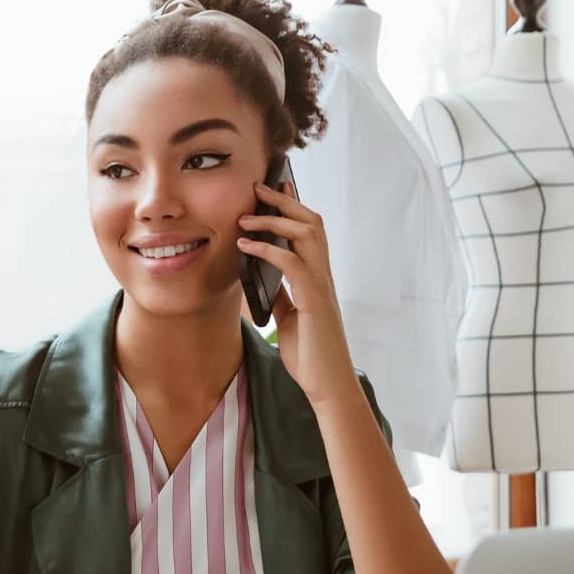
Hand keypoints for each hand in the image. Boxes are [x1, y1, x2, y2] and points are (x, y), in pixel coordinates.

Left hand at [237, 181, 358, 406]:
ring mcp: (321, 286)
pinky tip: (246, 247)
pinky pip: (293, 263)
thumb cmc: (310, 355)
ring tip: (246, 215)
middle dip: (284, 200)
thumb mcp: (289, 319)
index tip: (271, 189)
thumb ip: (281, 296)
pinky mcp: (315, 301)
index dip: (292, 207)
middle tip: (257, 187)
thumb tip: (264, 280)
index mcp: (317, 278)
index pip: (309, 230)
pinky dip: (268, 250)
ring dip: (274, 219)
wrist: (326, 386)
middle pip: (311, 222)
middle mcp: (323, 275)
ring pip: (306, 234)